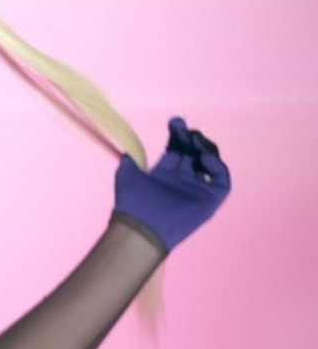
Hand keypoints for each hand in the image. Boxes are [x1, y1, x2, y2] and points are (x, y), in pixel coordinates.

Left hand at [111, 117, 230, 253]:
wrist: (140, 226)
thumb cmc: (131, 202)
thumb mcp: (127, 174)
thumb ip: (130, 159)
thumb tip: (128, 149)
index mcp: (165, 173)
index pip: (177, 147)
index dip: (178, 133)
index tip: (175, 122)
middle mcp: (182, 179)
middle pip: (194, 151)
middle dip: (191, 137)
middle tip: (184, 131)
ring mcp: (197, 189)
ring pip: (210, 161)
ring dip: (205, 147)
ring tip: (194, 141)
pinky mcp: (209, 200)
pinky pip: (222, 180)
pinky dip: (218, 166)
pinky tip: (204, 158)